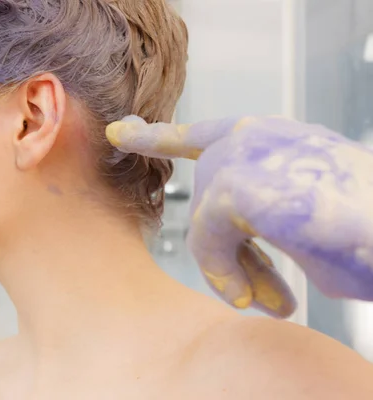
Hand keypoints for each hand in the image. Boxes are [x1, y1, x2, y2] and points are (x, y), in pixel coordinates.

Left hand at [106, 116, 372, 317]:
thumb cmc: (367, 235)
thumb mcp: (305, 224)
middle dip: (228, 251)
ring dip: (234, 266)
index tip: (122, 132)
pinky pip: (207, 234)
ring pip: (204, 216)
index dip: (158, 135)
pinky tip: (254, 296)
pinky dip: (227, 269)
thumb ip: (256, 222)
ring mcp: (246, 152)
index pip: (203, 131)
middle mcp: (255, 135)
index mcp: (274, 138)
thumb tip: (230, 262)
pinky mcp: (238, 182)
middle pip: (206, 196)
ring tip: (272, 300)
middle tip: (262, 296)